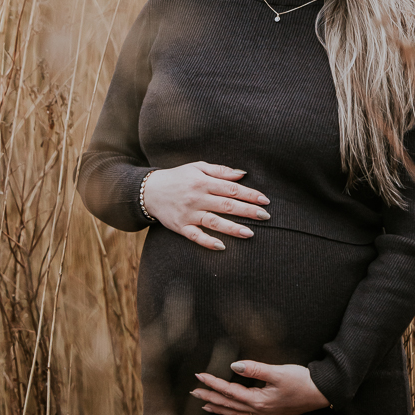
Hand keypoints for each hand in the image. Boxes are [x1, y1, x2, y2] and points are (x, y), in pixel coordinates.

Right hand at [142, 161, 270, 250]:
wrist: (149, 190)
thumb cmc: (178, 177)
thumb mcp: (197, 167)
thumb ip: (220, 171)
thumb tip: (242, 174)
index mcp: (203, 182)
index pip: (231, 188)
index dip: (250, 194)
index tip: (265, 200)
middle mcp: (197, 198)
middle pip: (226, 205)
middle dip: (247, 211)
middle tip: (265, 216)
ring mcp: (188, 213)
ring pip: (214, 222)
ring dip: (233, 228)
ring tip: (250, 233)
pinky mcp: (180, 226)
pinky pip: (195, 236)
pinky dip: (208, 242)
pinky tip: (222, 246)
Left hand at [190, 360, 330, 414]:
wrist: (321, 393)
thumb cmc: (302, 381)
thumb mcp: (278, 372)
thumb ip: (254, 369)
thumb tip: (234, 365)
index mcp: (258, 401)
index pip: (229, 391)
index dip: (213, 383)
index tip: (198, 376)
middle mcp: (259, 411)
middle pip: (228, 404)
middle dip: (209, 397)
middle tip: (192, 392)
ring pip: (236, 414)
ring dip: (219, 409)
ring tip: (204, 406)